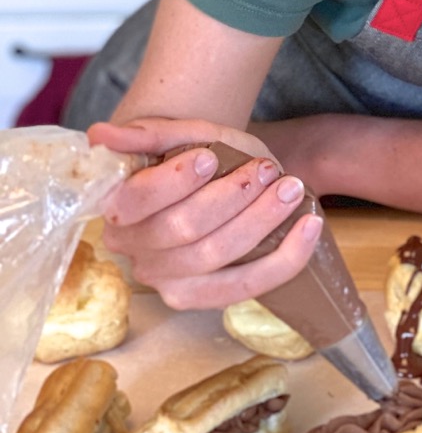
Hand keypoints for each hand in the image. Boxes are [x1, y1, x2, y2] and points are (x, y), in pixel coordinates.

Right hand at [88, 117, 322, 310]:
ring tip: (291, 188)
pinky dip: (286, 256)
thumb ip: (147, 134)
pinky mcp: (202, 298)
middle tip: (267, 168)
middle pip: (183, 229)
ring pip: (217, 255)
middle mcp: (135, 251)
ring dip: (262, 219)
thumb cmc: (201, 157)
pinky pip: (247, 285)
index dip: (173, 181)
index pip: (136, 201)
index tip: (209, 157)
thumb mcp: (184, 135)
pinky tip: (309, 225)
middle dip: (232, 195)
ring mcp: (167, 281)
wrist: (226, 181)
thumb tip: (100, 134)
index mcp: (118, 209)